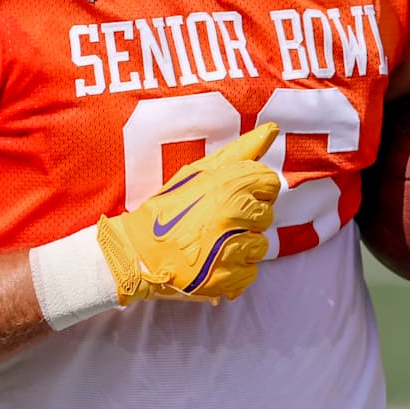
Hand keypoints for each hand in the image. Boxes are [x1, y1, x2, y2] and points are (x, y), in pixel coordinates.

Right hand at [96, 123, 282, 304]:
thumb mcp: (199, 172)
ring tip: (213, 242)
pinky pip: (251, 271)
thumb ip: (240, 151)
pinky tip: (213, 262)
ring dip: (242, 245)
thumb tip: (272, 130)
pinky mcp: (228, 278)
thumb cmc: (169, 208)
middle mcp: (233, 216)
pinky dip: (235, 269)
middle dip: (246, 217)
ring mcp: (232, 249)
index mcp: (228, 186)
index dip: (253, 189)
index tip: (232, 196)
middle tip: (216, 221)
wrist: (137, 252)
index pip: (269, 182)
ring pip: (260, 244)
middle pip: (266, 214)